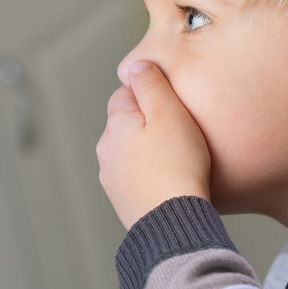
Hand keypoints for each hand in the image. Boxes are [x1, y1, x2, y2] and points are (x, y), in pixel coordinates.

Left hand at [97, 60, 210, 227]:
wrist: (173, 222)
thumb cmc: (177, 166)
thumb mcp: (170, 112)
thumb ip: (151, 85)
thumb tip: (135, 65)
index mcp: (115, 123)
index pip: (125, 94)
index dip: (151, 96)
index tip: (173, 106)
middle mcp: (106, 149)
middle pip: (127, 124)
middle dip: (149, 125)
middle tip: (181, 134)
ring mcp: (111, 178)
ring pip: (131, 152)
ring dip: (149, 152)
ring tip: (179, 161)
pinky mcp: (122, 201)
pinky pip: (136, 178)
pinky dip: (150, 176)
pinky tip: (171, 183)